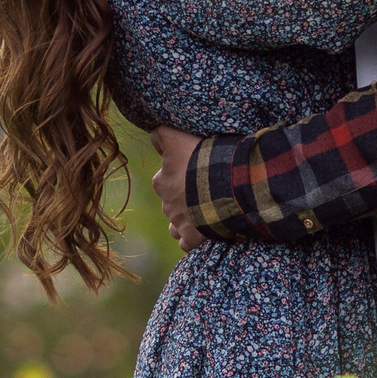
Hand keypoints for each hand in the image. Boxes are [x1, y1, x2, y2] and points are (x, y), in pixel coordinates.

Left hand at [152, 127, 204, 251]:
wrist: (224, 184)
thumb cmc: (200, 158)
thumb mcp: (178, 137)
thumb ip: (161, 134)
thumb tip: (153, 136)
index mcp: (161, 181)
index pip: (163, 179)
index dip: (177, 175)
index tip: (193, 172)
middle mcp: (166, 204)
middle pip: (170, 202)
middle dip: (182, 199)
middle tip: (202, 190)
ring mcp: (179, 222)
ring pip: (174, 225)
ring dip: (183, 220)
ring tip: (199, 213)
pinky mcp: (192, 236)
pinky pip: (186, 243)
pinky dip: (191, 238)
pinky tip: (202, 231)